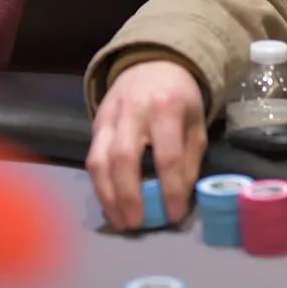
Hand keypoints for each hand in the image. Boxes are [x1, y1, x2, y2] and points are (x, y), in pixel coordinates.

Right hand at [86, 59, 207, 230]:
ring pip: (99, 160)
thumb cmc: (179, 98)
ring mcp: (110, 116)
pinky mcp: (95, 123)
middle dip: (129, 196)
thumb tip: (180, 195)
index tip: (174, 214)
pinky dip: (98, 184)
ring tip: (120, 220)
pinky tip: (109, 202)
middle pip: (125, 158)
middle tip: (137, 223)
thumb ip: (190, 157)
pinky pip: (91, 157)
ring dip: (107, 196)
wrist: (152, 63)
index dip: (170, 189)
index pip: (167, 156)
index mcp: (167, 107)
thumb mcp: (196, 122)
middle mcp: (134, 110)